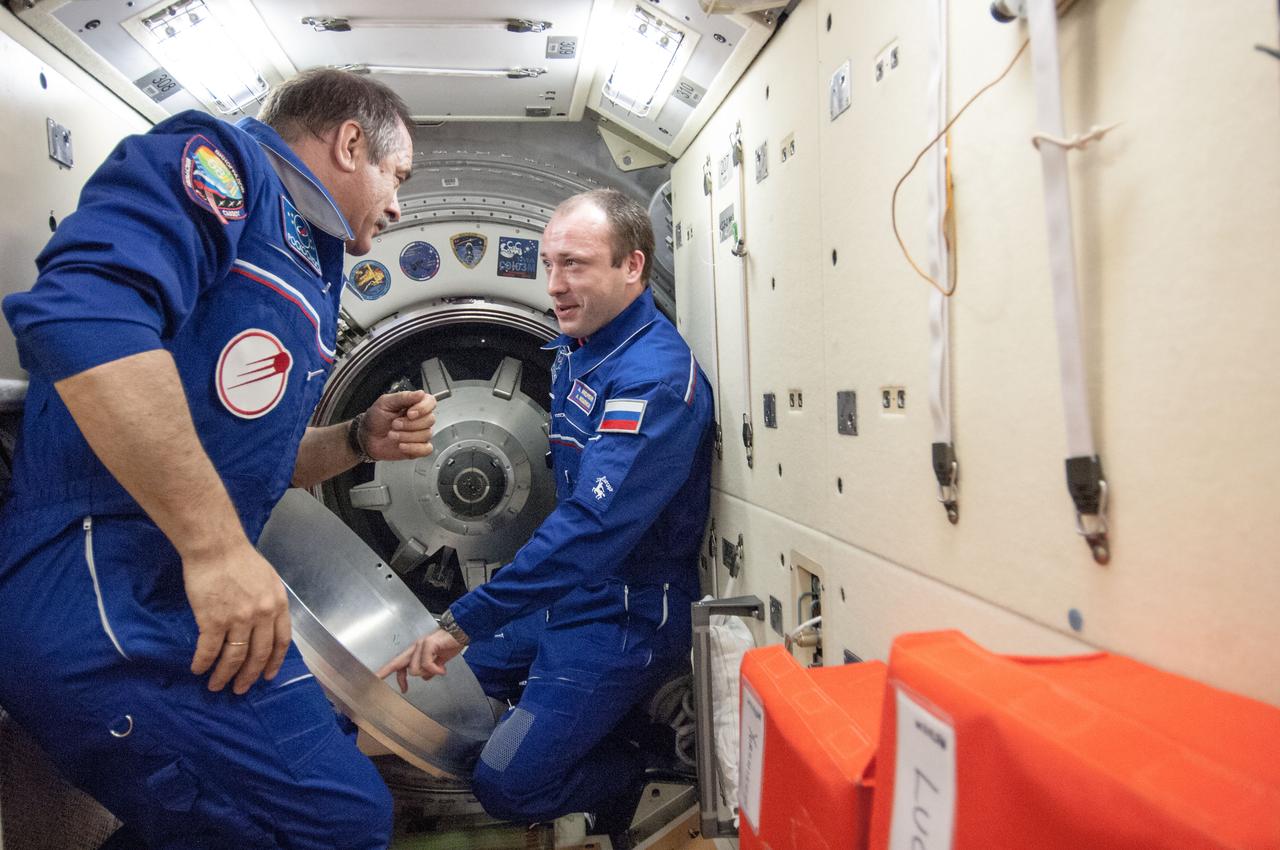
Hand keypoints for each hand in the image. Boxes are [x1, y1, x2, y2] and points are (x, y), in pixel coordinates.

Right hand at [183, 541, 290, 694]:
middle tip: (241, 689)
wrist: (216, 547)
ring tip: (216, 686)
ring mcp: (238, 619)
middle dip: (249, 676)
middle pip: (258, 655)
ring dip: (224, 675)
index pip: (281, 641)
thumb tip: (266, 624)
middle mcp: (261, 616)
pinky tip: (198, 669)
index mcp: (277, 605)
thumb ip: (269, 603)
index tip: (268, 676)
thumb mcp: (268, 580)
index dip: (274, 662)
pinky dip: (203, 663)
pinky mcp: (213, 620)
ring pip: (234, 657)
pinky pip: (208, 650)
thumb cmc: (240, 559)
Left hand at [362, 390, 435, 460]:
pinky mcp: (419, 448)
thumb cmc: (375, 419)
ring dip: (406, 436)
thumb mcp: (385, 403)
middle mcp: (420, 418)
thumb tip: (420, 393)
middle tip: (394, 424)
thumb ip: (403, 397)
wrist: (367, 437)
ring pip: (426, 434)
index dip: (423, 408)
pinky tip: (401, 446)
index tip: (409, 413)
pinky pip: (426, 449)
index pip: (431, 402)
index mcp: (415, 404)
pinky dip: (413, 448)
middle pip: (430, 420)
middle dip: (409, 424)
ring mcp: (421, 434)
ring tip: (392, 435)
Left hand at [376, 629, 461, 692]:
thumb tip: (426, 677)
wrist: (461, 632)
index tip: (378, 679)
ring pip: (414, 669)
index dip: (387, 671)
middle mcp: (415, 647)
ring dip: (428, 673)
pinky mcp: (428, 644)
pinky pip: (426, 664)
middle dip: (389, 673)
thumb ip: (431, 668)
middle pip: (397, 663)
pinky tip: (442, 669)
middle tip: (390, 687)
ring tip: (439, 670)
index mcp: (416, 651)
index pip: (398, 663)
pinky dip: (435, 669)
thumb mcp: (440, 660)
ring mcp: (421, 645)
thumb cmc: (451, 643)